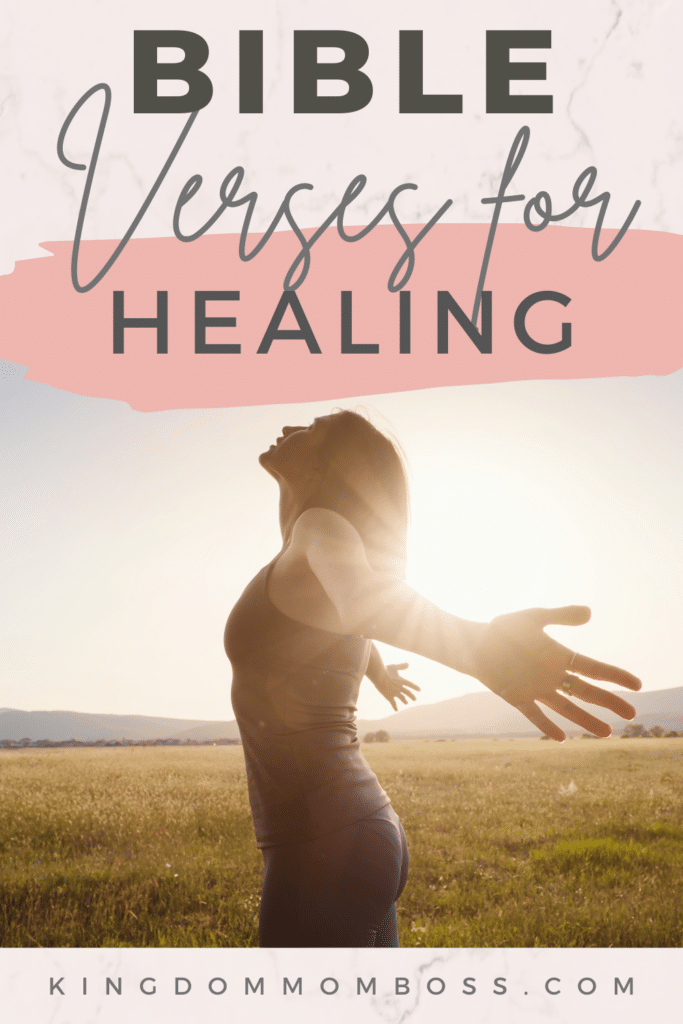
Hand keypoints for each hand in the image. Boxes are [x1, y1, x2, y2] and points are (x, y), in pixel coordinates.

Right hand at [372, 663, 420, 712]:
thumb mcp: (395, 667)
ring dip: (404, 701)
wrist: (379, 677)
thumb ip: (401, 666)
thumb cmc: (386, 670)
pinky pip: (393, 703)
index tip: (419, 690)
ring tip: (406, 703)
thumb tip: (408, 664)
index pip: (410, 684)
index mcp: (402, 681)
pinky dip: (395, 707)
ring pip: (402, 698)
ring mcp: (395, 693)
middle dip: (412, 696)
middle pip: (408, 693)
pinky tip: (396, 710)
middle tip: (415, 699)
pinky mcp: (389, 697)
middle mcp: (400, 688)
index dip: (415, 687)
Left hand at [470, 606, 640, 741]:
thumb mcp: (533, 618)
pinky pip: (535, 715)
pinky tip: (562, 738)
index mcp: (559, 656)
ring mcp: (536, 689)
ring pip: (566, 708)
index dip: (615, 676)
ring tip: (607, 733)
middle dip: (609, 702)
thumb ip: (560, 615)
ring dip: (586, 720)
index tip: (637, 685)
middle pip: (586, 692)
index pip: (593, 668)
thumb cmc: (504, 629)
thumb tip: (590, 613)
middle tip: (632, 714)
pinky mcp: (517, 698)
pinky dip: (547, 726)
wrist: (474, 642)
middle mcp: (552, 675)